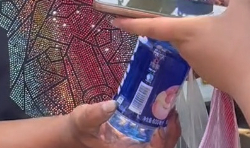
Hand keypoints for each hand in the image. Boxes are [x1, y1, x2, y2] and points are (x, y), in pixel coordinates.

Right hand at [66, 101, 180, 147]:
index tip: (162, 126)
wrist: (78, 131)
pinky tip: (165, 112)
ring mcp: (137, 144)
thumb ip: (95, 113)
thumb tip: (111, 105)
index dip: (160, 142)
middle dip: (171, 132)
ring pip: (163, 143)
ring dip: (170, 128)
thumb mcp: (84, 118)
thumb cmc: (81, 128)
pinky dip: (166, 126)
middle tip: (171, 112)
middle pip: (161, 147)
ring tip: (170, 109)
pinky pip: (158, 137)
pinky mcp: (139, 138)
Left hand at [113, 0, 249, 95]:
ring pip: (191, 42)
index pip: (152, 25)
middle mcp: (185, 47)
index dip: (131, 22)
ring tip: (220, 25)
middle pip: (174, 32)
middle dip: (177, 22)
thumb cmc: (242, 43)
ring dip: (198, 34)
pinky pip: (205, 53)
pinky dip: (210, 46)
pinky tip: (229, 42)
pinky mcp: (209, 73)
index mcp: (185, 30)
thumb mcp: (243, 9)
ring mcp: (196, 63)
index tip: (114, 20)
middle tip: (189, 11)